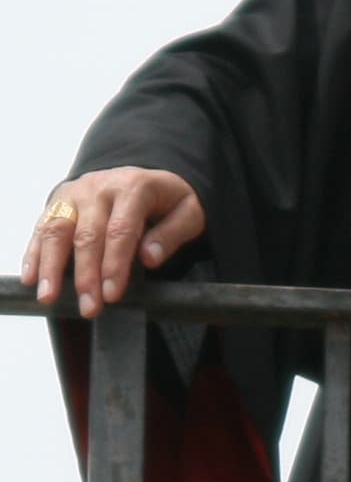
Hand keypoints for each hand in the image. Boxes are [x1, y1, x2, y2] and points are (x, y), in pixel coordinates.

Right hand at [22, 168, 206, 318]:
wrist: (145, 174)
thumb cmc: (168, 200)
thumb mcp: (188, 211)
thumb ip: (173, 233)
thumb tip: (150, 258)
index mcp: (134, 187)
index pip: (121, 230)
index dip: (115, 265)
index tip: (113, 294)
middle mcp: (99, 187)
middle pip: (87, 235)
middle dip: (86, 275)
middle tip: (89, 307)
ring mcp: (74, 193)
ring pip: (56, 230)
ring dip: (51, 266)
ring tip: (49, 296)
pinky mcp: (58, 201)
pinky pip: (42, 227)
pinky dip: (34, 253)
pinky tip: (32, 278)